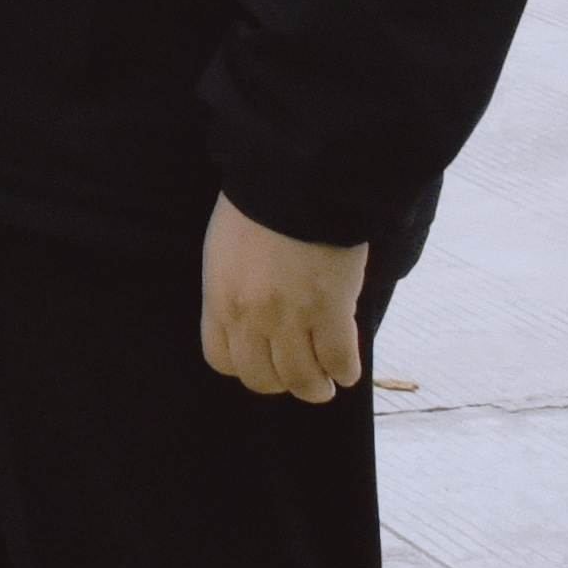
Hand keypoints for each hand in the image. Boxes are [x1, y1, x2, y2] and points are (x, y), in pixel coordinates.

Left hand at [197, 196, 367, 400]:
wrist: (294, 180)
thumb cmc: (258, 203)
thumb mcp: (225, 248)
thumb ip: (232, 286)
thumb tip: (250, 314)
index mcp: (219, 298)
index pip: (221, 359)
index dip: (245, 366)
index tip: (263, 361)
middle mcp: (250, 317)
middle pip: (262, 378)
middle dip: (282, 383)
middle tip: (300, 377)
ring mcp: (290, 319)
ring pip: (302, 380)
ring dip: (316, 388)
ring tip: (327, 383)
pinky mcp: (330, 312)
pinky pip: (339, 360)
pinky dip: (346, 371)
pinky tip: (348, 369)